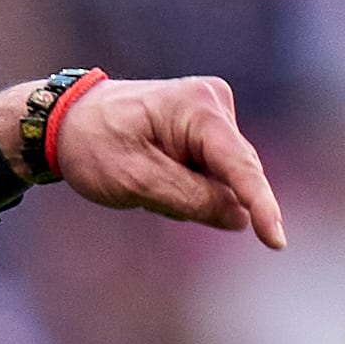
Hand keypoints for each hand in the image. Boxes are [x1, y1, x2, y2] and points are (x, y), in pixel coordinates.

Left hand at [0, 73, 286, 247]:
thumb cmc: (95, 145)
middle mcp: (215, 101)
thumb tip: (240, 218)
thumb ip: (191, 200)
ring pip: (219, 177)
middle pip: (230, 174)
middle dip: (197, 197)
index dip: (260, 206)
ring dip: (187, 191)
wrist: (68, 119)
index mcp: (197, 108)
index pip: (240, 166)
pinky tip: (155, 171)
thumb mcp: (135, 181)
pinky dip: (185, 183)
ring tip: (143, 174)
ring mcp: (213, 111)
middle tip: (146, 189)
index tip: (276, 242)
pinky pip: (209, 171)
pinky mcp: (207, 125)